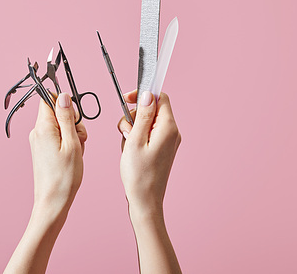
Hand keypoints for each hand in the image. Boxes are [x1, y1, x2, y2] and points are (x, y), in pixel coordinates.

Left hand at [4, 93, 86, 273]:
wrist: (53, 202)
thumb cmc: (64, 177)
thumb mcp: (72, 143)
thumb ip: (67, 117)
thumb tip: (63, 96)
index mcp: (43, 127)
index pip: (49, 99)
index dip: (65, 103)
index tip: (75, 116)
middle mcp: (37, 132)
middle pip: (57, 112)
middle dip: (73, 122)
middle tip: (79, 139)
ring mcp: (39, 141)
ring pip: (60, 126)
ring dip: (73, 134)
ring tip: (77, 151)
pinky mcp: (42, 150)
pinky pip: (57, 138)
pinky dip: (68, 143)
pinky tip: (72, 156)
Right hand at [117, 90, 181, 273]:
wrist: (145, 200)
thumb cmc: (139, 175)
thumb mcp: (135, 140)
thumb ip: (142, 115)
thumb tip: (147, 95)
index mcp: (168, 127)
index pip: (160, 97)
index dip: (142, 95)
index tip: (127, 100)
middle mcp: (172, 132)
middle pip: (151, 109)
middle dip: (133, 116)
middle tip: (125, 131)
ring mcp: (168, 141)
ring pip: (147, 122)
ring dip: (133, 128)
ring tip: (127, 145)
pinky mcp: (162, 148)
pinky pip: (148, 134)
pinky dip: (136, 138)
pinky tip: (130, 151)